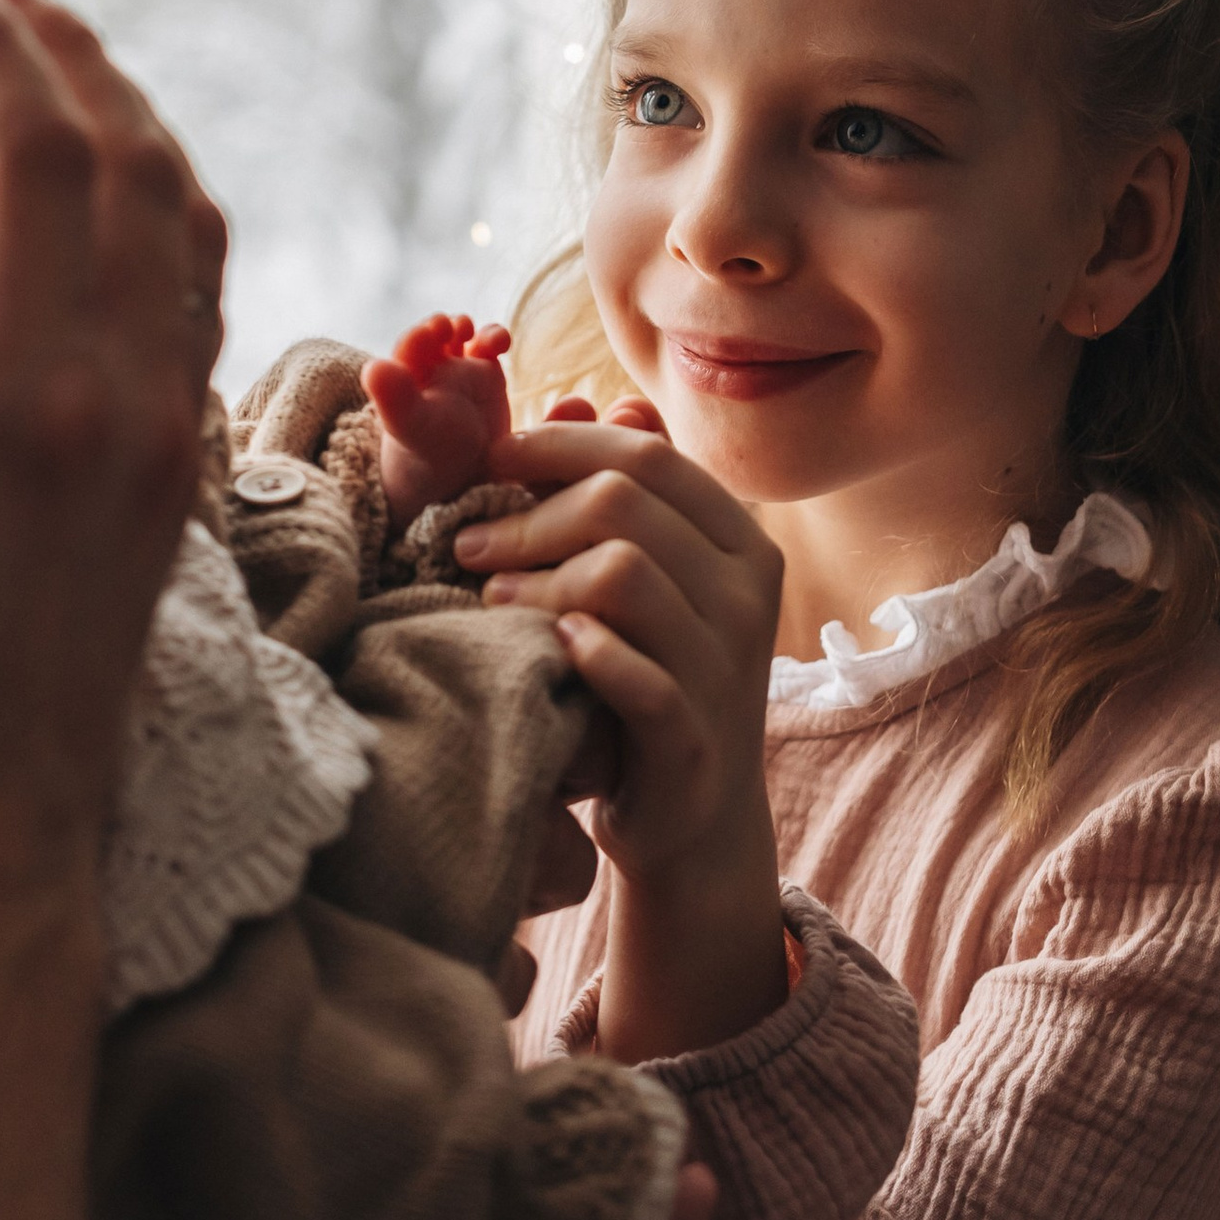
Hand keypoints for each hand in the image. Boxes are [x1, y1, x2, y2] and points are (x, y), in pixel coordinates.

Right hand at [0, 0, 220, 911]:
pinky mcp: (180, 477)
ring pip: (194, 227)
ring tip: (63, 59)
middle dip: (75, 59)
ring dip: (134, 125)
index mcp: (30, 400)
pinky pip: (202, 298)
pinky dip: (166, 209)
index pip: (41, 163)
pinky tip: (112, 194)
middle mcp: (129, 403)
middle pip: (140, 168)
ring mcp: (172, 440)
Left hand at [366, 311, 513, 522]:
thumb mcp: (410, 426)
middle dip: (440, 327)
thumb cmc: (428, 454)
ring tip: (472, 332)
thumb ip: (393, 399)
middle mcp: (427, 369)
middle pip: (433, 335)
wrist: (462, 479)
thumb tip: (374, 367)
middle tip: (447, 328)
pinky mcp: (486, 373)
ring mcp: (457, 369)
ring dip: (466, 326)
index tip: (430, 333)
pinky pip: (490, 346)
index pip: (407, 349)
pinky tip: (502, 344)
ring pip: (461, 334)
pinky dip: (495, 337)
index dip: (418, 338)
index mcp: (403, 379)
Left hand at [455, 425, 780, 892]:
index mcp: (741, 539)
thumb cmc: (654, 676)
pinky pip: (641, 677)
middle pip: (624, 504)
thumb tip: (594, 401)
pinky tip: (550, 646)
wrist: (691, 818)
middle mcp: (749, 593)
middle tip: (469, 540)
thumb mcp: (650, 581)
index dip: (559, 444)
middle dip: (530, 513)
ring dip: (539, 579)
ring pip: (622, 576)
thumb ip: (627, 498)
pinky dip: (586, 653)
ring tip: (492, 596)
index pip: (646, 456)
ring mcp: (728, 668)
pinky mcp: (696, 740)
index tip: (491, 459)